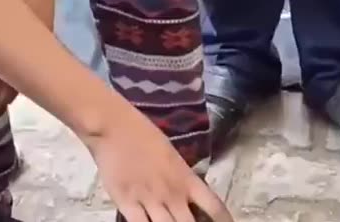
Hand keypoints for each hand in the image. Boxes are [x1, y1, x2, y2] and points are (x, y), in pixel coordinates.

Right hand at [91, 115, 232, 221]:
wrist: (115, 127)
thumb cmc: (144, 134)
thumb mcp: (172, 155)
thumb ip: (181, 177)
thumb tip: (187, 194)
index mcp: (187, 178)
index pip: (214, 206)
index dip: (224, 220)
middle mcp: (173, 193)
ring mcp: (150, 200)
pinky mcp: (126, 204)